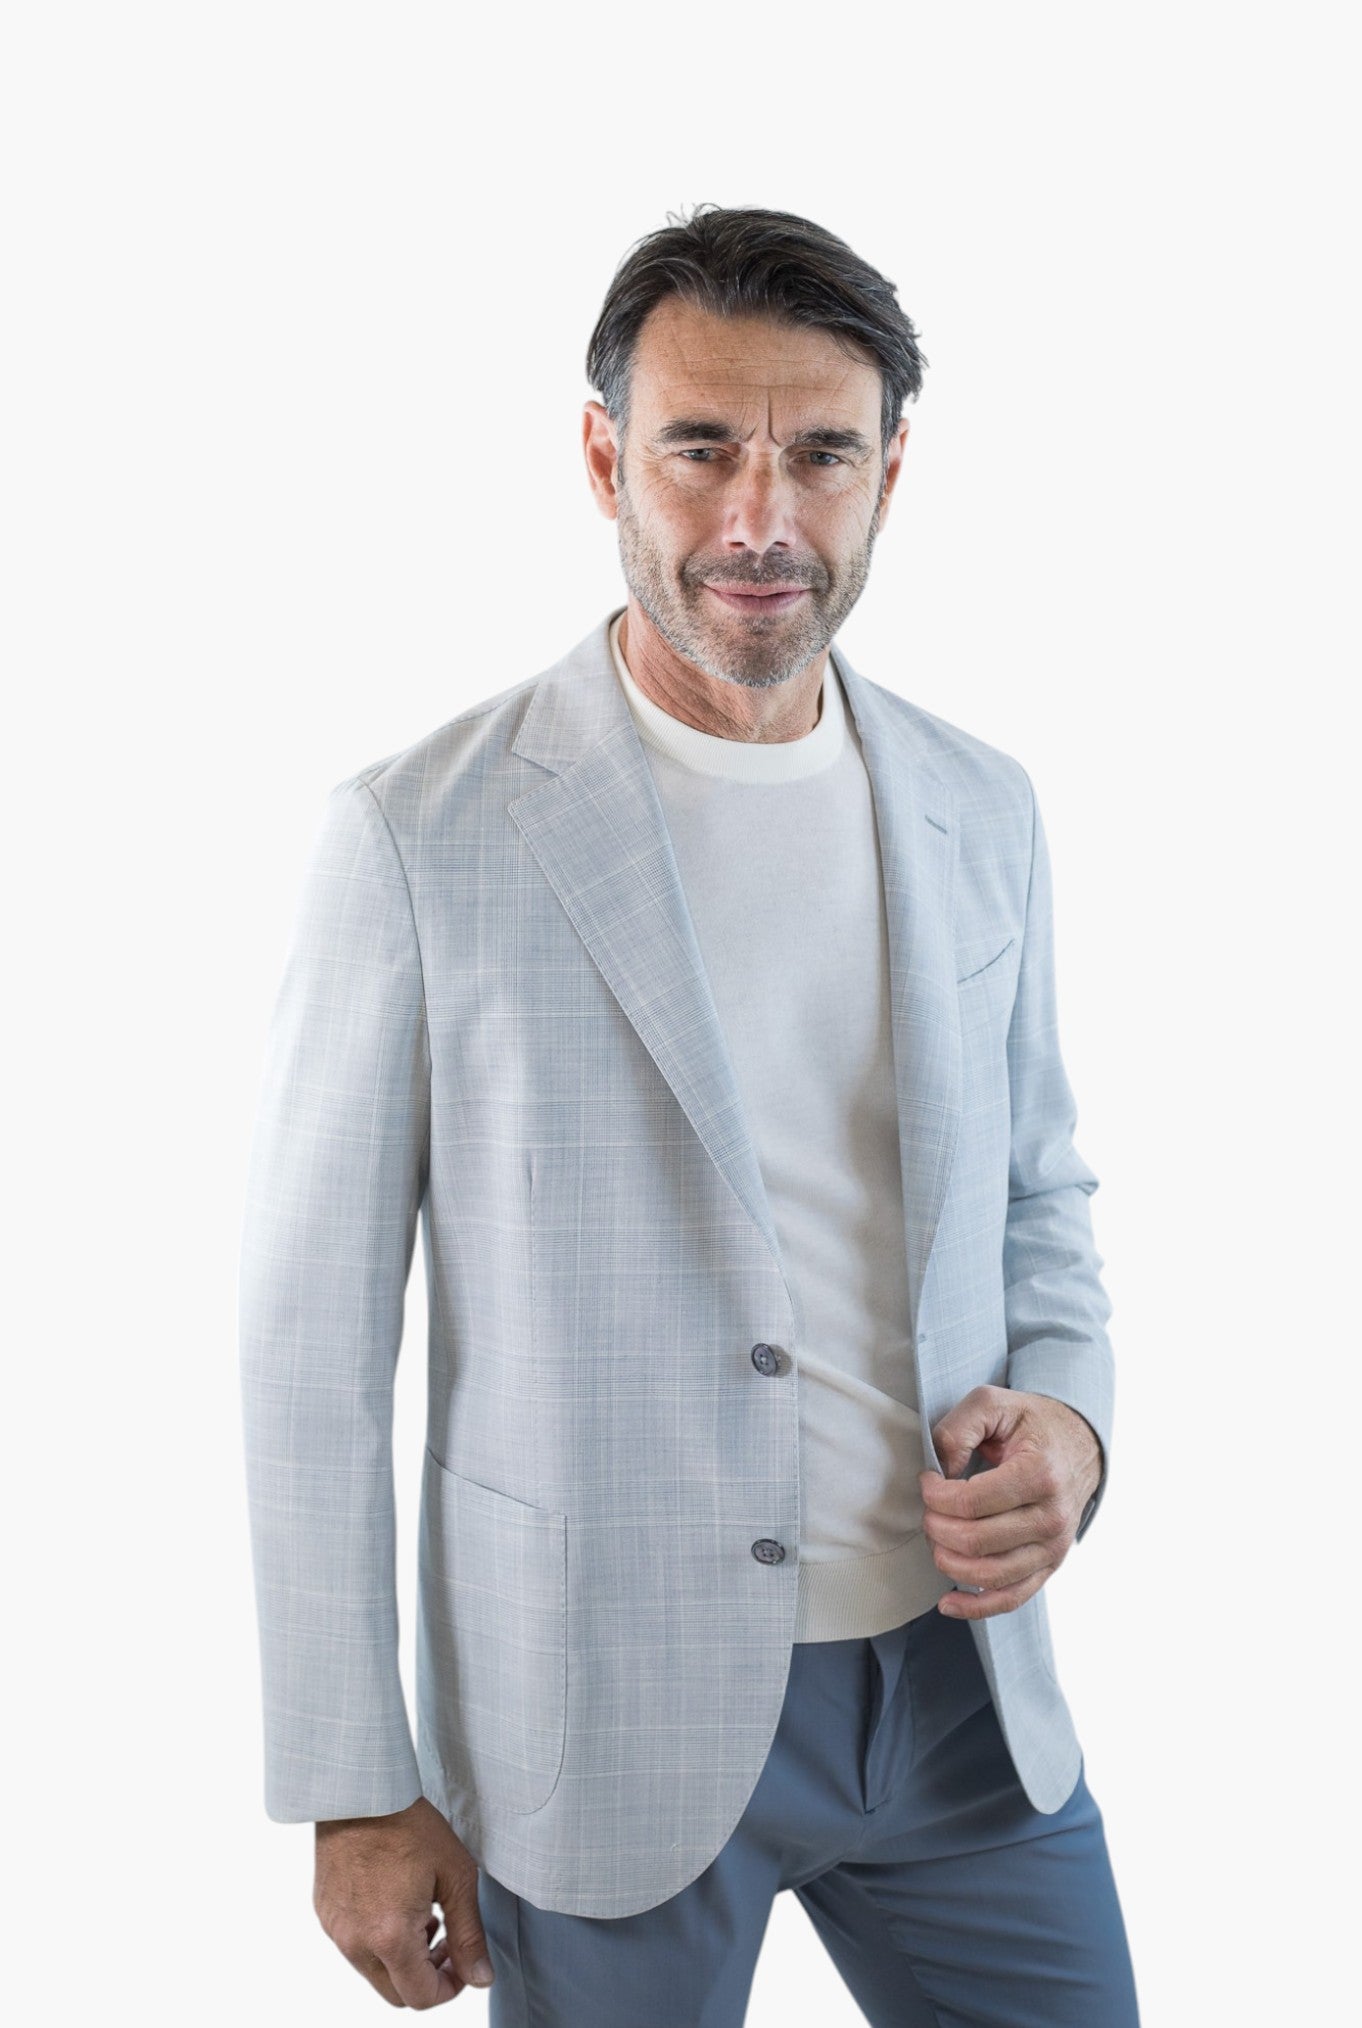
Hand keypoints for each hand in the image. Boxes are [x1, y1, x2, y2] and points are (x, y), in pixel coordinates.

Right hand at [313, 1795, 494, 2005]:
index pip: (420, 1998)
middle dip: (426, 1977)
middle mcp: (356, 1943)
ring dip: (402, 1958)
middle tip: (445, 1940)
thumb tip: (480, 1978)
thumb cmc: (409, 1824)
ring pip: (373, 1970)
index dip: (448, 1988)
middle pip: (395, 1992)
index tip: (461, 1963)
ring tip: (423, 1913)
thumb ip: (469, 1934)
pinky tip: (395, 1900)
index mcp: (390, 1938)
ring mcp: (336, 1929)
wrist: (360, 1789)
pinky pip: (354, 1944)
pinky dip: (378, 1938)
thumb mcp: (455, 1876)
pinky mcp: (325, 1913)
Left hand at [919, 1386, 1101, 1620]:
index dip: (935, 1496)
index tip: (927, 1480)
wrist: (1078, 1442)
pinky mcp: (1049, 1566)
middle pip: (976, 1542)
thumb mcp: (992, 1403)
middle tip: (928, 1509)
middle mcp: (1052, 1517)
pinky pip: (1011, 1598)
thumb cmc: (1031, 1423)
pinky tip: (948, 1603)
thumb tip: (940, 1473)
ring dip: (948, 1562)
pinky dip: (976, 1608)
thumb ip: (958, 1430)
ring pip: (989, 1575)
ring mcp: (1053, 1548)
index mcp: (1039, 1474)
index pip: (971, 1502)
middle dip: (936, 1527)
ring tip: (936, 1538)